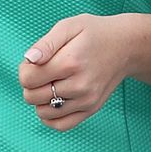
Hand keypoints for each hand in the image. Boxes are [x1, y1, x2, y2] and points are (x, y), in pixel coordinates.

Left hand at [17, 14, 132, 129]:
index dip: (25, 69)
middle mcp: (79, 85)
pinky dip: (50, 116)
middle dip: (30, 84)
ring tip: (51, 83)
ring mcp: (86, 100)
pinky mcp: (91, 109)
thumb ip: (46, 43)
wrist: (125, 46)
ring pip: (43, 112)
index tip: (35, 61)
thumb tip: (29, 59)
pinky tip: (54, 100)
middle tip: (42, 71)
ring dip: (39, 99)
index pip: (28, 79)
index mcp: (70, 62)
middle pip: (32, 97)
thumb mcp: (69, 26)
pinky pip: (60, 125)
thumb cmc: (94, 34)